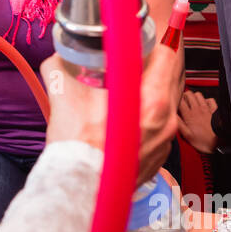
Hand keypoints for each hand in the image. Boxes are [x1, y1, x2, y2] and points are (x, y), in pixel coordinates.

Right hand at [40, 44, 180, 186]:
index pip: (167, 55)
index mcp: (151, 100)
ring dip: (148, 93)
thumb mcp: (64, 93)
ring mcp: (165, 141)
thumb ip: (63, 65)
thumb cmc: (77, 147)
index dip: (151, 44)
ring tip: (124, 94)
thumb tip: (60, 54)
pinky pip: (159, 127)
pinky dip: (145, 119)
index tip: (137, 44)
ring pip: (165, 103)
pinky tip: (123, 121)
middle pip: (169, 77)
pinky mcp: (159, 157)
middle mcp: (165, 120)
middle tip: (129, 65)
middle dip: (150, 68)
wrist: (80, 187)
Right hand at [176, 90, 217, 154]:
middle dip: (184, 96)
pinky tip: (203, 106)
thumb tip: (171, 115)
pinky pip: (210, 99)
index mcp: (190, 116)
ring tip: (191, 103)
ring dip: (194, 97)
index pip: (180, 100)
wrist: (217, 144)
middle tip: (182, 103)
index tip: (174, 103)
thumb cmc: (202, 142)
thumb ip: (178, 123)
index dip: (176, 99)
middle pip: (189, 94)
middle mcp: (198, 110)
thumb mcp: (186, 135)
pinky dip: (206, 100)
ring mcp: (207, 109)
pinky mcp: (214, 111)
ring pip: (198, 95)